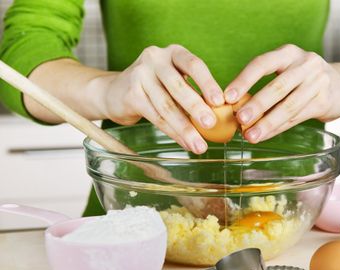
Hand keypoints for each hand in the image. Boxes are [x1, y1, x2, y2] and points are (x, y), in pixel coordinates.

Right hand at [94, 45, 223, 153]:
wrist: (115, 92)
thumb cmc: (157, 88)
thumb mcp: (176, 82)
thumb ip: (195, 93)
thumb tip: (222, 117)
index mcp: (174, 53)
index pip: (194, 64)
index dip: (208, 83)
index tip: (220, 102)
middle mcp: (155, 59)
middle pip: (179, 86)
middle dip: (197, 107)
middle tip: (211, 124)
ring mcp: (140, 75)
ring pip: (167, 106)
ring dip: (186, 128)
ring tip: (200, 145)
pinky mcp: (131, 94)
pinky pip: (156, 117)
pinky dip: (173, 132)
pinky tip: (185, 143)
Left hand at [224, 44, 339, 142]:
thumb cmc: (304, 80)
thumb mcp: (287, 72)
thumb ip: (265, 86)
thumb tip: (235, 109)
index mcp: (288, 53)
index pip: (262, 63)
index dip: (244, 80)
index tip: (228, 96)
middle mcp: (305, 64)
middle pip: (277, 86)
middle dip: (256, 105)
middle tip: (239, 119)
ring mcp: (317, 82)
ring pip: (288, 106)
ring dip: (267, 123)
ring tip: (250, 135)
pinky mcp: (324, 101)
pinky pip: (296, 118)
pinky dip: (278, 129)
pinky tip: (264, 135)